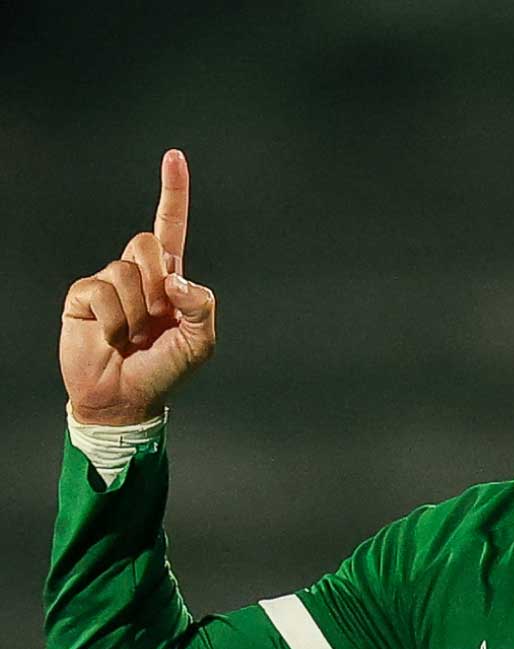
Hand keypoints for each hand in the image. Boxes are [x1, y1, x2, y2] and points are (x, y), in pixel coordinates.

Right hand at [60, 149, 216, 425]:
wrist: (124, 399)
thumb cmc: (163, 372)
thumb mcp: (199, 344)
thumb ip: (201, 307)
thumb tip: (175, 279)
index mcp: (167, 281)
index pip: (170, 227)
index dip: (173, 193)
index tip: (174, 156)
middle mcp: (136, 275)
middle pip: (147, 243)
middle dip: (156, 284)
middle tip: (152, 322)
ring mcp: (108, 283)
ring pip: (126, 270)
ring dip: (135, 312)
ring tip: (130, 337)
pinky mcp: (84, 296)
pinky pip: (103, 291)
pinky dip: (113, 321)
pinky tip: (110, 338)